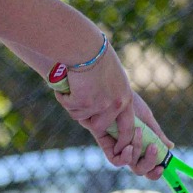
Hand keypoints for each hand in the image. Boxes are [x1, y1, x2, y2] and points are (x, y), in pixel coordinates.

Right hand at [52, 45, 141, 166]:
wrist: (84, 46)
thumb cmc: (95, 53)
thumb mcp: (111, 75)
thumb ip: (112, 93)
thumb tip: (105, 112)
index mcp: (126, 97)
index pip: (127, 127)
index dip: (122, 139)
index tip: (117, 147)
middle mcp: (116, 104)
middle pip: (101, 127)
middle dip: (91, 125)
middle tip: (83, 115)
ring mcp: (101, 105)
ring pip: (82, 118)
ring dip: (74, 105)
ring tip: (74, 86)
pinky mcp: (85, 103)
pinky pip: (70, 108)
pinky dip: (64, 97)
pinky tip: (68, 83)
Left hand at [117, 96, 171, 180]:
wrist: (112, 92)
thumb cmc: (129, 103)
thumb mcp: (146, 118)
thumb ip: (156, 134)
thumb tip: (170, 147)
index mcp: (143, 146)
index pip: (150, 166)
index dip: (155, 171)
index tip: (162, 166)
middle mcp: (131, 151)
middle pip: (141, 170)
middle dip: (149, 163)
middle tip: (153, 147)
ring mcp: (119, 150)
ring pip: (131, 164)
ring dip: (138, 149)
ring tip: (138, 130)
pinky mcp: (107, 147)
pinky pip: (116, 161)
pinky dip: (124, 157)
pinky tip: (128, 145)